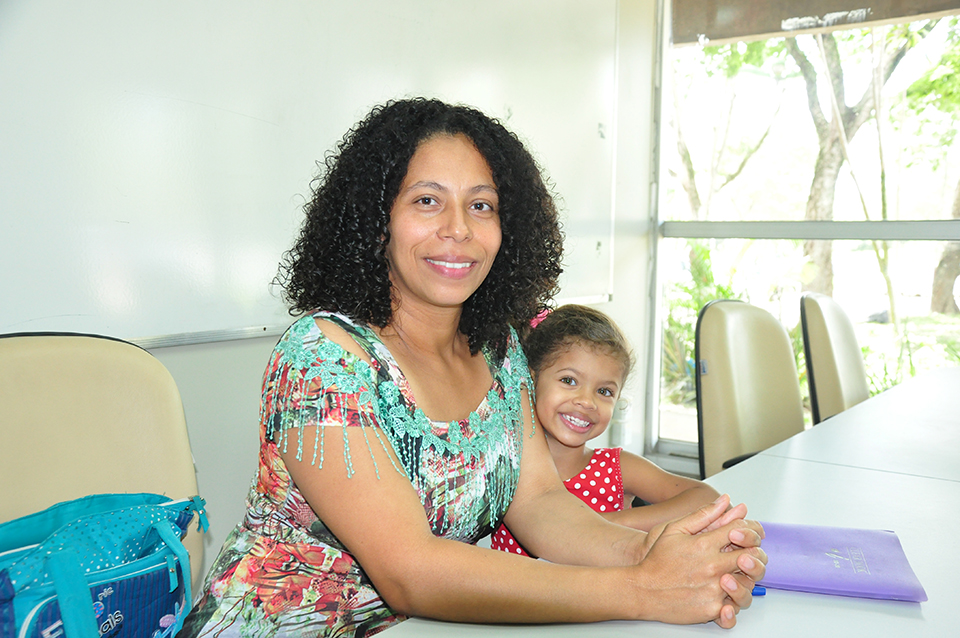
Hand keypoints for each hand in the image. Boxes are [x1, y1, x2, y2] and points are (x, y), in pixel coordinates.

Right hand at [632, 496, 766, 627]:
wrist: (642, 590)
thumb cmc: (657, 561)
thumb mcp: (675, 529)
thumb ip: (702, 515)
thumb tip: (724, 500)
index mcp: (704, 544)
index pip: (740, 531)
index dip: (748, 530)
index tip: (745, 534)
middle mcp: (712, 566)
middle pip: (751, 556)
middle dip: (754, 554)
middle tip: (746, 555)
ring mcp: (714, 589)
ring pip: (749, 582)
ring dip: (747, 578)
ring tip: (735, 575)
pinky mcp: (712, 609)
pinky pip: (736, 605)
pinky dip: (735, 600)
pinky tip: (726, 594)